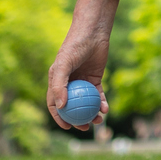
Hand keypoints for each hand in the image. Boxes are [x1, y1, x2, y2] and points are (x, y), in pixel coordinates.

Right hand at [47, 0, 120, 128]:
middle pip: (72, 106)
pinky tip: (106, 108)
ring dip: (92, 113)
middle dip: (77, 119)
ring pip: (86, 102)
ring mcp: (82, 81)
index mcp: (56, 80)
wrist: (93, 32)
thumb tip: (61, 106)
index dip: (59, 117)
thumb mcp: (64, 64)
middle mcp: (69, 82)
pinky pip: (98, 94)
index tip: (67, 127)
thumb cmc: (75, 46)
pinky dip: (102, 102)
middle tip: (85, 127)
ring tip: (98, 120)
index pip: (54, 103)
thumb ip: (59, 85)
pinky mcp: (95, 78)